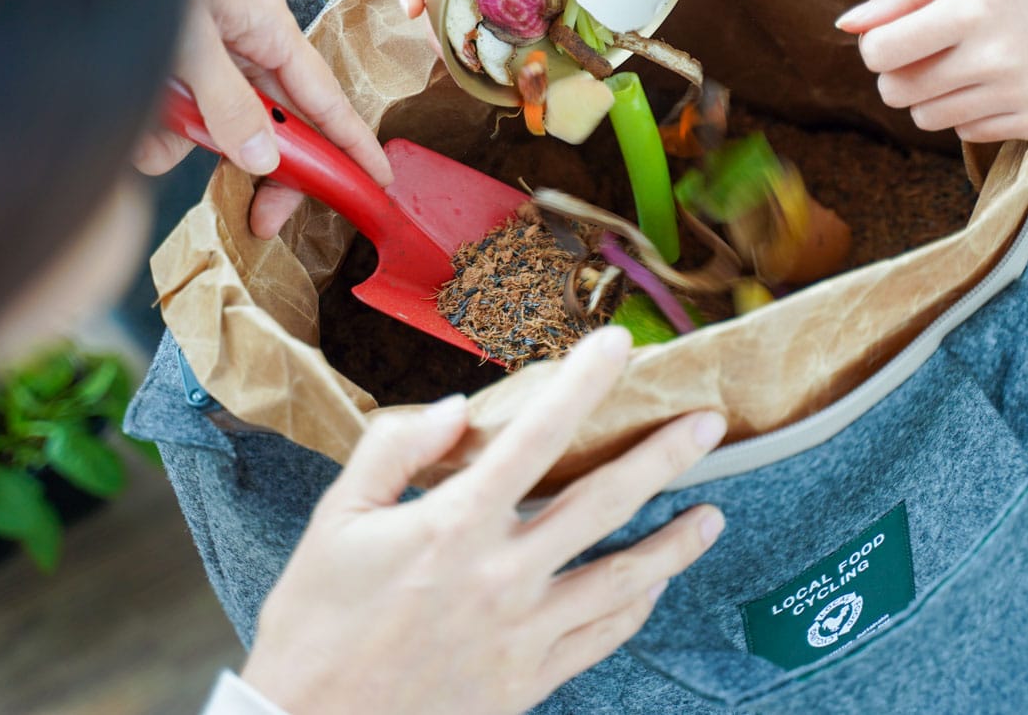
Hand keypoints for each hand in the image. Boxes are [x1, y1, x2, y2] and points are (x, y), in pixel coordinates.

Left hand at [134, 0, 390, 237]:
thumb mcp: (188, 39)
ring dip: (187, 142)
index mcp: (267, 26)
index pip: (324, 97)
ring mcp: (208, 59)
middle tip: (263, 221)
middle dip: (266, 169)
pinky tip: (132, 121)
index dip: (352, 142)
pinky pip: (177, 122)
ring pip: (219, 128)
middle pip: (277, 124)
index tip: (376, 180)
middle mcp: (244, 44)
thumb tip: (264, 159)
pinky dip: (155, 131)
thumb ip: (227, 102)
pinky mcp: (172, 71)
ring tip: (150, 130)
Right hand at [240, 327, 726, 714]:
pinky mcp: (527, 681)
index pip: (535, 437)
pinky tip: (655, 587)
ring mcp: (522, 633)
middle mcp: (501, 576)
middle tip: (708, 424)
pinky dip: (636, 608)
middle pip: (604, 503)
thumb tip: (458, 410)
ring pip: (623, 579)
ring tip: (712, 515)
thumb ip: (394, 450)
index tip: (618, 346)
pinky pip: (599, 638)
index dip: (582, 384)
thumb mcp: (334, 520)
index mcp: (452, 526)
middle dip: (663, 457)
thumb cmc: (315, 625)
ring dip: (675, 544)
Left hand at [837, 0, 1027, 141]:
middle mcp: (996, 59)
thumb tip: (846, 26)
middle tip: (932, 48)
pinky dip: (967, 111)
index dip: (878, 44)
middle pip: (895, 90)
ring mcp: (1017, 97)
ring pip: (924, 118)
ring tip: (966, 63)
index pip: (880, 52)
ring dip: (930, 94)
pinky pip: (963, 133)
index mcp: (975, 9)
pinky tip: (997, 82)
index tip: (898, 33)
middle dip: (899, 71)